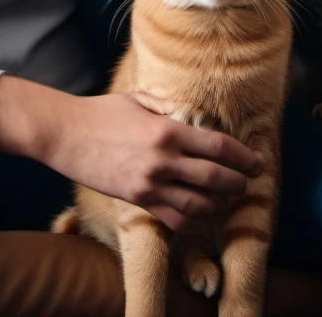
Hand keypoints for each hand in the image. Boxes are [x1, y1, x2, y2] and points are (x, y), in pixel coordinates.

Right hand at [0, 76, 259, 232]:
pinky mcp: (138, 200)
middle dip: (239, 183)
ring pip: (200, 204)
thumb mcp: (139, 100)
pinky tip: (200, 216)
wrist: (66, 134)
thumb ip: (168, 108)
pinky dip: (194, 221)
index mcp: (167, 130)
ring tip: (226, 200)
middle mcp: (164, 159)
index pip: (218, 147)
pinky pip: (175, 220)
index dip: (243, 156)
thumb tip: (192, 114)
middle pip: (216, 178)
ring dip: (220, 205)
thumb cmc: (101, 112)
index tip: (255, 161)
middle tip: (247, 183)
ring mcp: (151, 183)